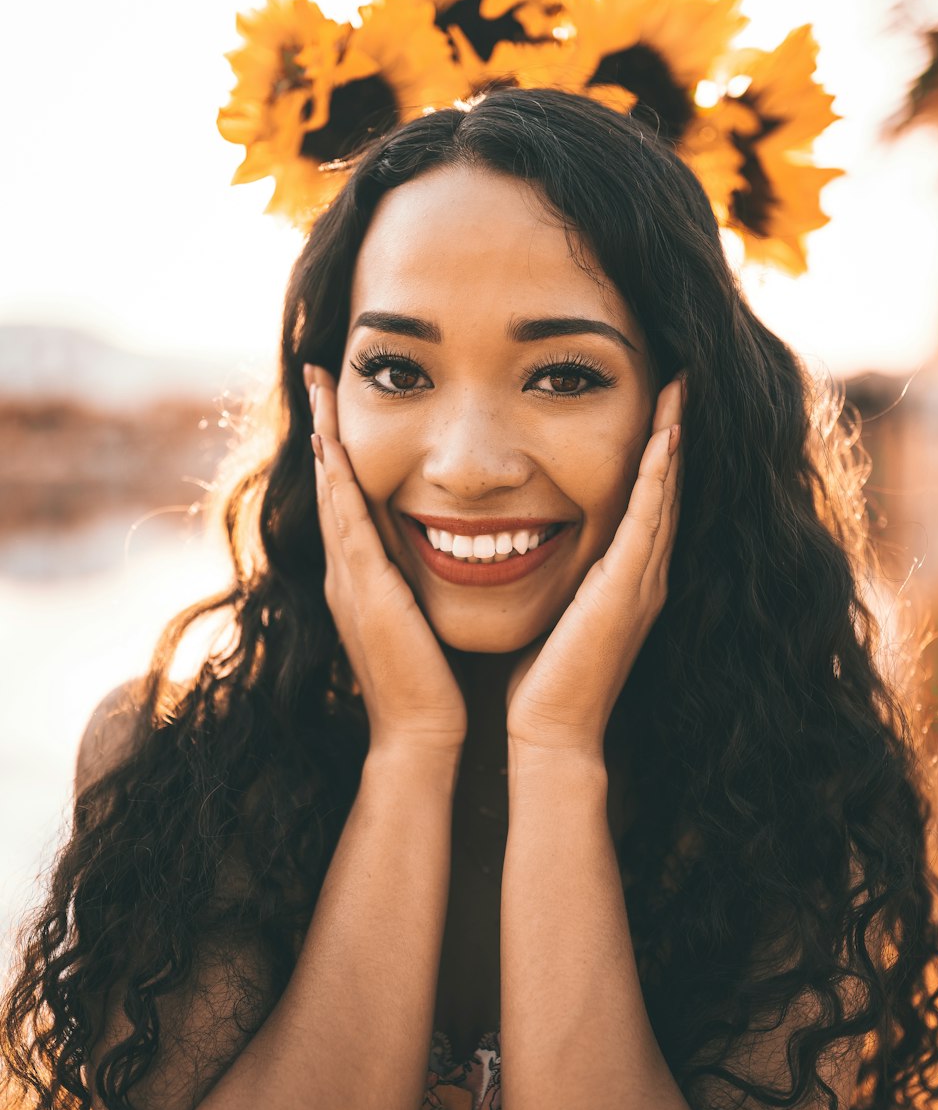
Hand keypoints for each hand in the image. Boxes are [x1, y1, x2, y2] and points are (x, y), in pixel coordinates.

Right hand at [305, 364, 467, 759]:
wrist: (422, 735)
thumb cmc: (432, 684)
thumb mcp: (422, 620)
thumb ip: (421, 586)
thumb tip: (448, 553)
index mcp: (364, 577)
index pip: (349, 497)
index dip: (342, 448)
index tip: (340, 403)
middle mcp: (347, 570)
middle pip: (330, 482)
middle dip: (324, 426)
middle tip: (318, 374)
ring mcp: (349, 578)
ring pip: (331, 490)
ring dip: (325, 436)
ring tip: (319, 387)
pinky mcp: (363, 589)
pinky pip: (345, 520)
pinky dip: (336, 478)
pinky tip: (330, 442)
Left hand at [505, 379, 683, 756]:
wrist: (550, 732)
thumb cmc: (541, 679)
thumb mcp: (553, 611)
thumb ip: (556, 576)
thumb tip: (524, 543)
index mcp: (626, 579)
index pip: (647, 502)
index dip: (656, 453)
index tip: (655, 404)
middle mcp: (645, 576)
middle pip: (669, 490)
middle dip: (674, 434)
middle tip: (680, 380)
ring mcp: (643, 583)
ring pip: (668, 496)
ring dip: (673, 440)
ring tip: (679, 389)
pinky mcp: (629, 591)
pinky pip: (650, 521)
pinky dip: (660, 476)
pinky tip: (664, 437)